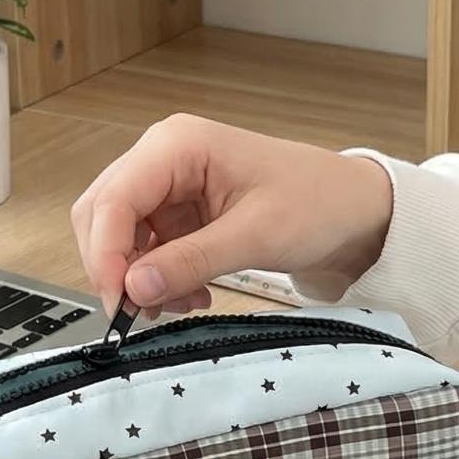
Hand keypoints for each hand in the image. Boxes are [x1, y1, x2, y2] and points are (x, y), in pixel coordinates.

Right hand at [71, 113, 393, 321]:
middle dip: (117, 268)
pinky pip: (148, 249)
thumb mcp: (257, 236)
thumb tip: (135, 287)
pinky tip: (192, 296)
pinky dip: (160, 279)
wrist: (355, 211)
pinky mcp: (180, 212)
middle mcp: (164, 157)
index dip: (107, 254)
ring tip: (182, 305)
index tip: (120, 302)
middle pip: (103, 216)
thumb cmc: (318, 203)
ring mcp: (170, 185)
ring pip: (121, 237)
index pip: (114, 200)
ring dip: (140, 278)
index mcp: (178, 144)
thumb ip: (191, 261)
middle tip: (139, 313)